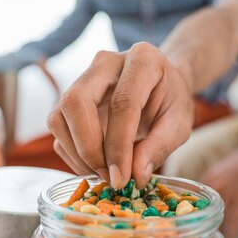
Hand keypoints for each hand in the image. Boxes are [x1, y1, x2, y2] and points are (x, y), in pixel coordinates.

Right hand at [47, 42, 193, 188]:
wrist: (160, 85)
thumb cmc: (170, 101)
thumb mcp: (179, 124)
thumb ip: (160, 146)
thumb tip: (135, 175)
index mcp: (142, 59)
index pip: (122, 103)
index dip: (118, 146)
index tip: (121, 178)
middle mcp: (105, 62)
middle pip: (76, 102)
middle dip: (88, 148)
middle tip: (108, 176)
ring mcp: (82, 78)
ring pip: (59, 117)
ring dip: (77, 154)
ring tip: (104, 174)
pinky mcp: (69, 98)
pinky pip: (59, 129)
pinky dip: (72, 154)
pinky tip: (95, 166)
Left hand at [200, 136, 237, 237]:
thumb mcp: (219, 171)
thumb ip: (209, 185)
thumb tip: (199, 198)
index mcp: (208, 178)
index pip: (194, 199)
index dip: (191, 213)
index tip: (188, 225)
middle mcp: (215, 185)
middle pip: (204, 210)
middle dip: (201, 225)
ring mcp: (229, 191)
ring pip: (219, 217)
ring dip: (218, 231)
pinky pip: (235, 218)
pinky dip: (232, 230)